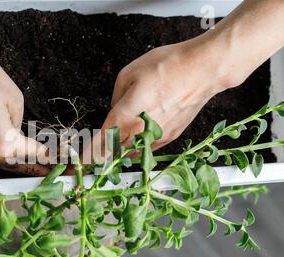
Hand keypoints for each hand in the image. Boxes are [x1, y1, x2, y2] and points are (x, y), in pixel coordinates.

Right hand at [0, 46, 49, 174]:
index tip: (54, 163)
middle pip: (12, 165)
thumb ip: (18, 123)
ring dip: (5, 159)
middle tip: (42, 169)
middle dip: (29, 166)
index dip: (47, 159)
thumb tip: (13, 133)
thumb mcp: (14, 98)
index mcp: (4, 144)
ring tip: (17, 157)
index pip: (32, 155)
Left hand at [87, 39, 230, 162]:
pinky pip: (148, 148)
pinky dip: (138, 146)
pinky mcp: (171, 136)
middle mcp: (141, 130)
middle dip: (104, 152)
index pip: (102, 141)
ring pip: (131, 151)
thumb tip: (116, 108)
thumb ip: (116, 96)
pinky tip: (137, 137)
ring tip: (115, 143)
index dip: (89, 155)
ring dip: (121, 150)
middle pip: (115, 150)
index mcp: (126, 114)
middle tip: (96, 150)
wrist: (203, 70)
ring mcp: (157, 136)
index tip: (81, 163)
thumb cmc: (169, 66)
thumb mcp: (129, 73)